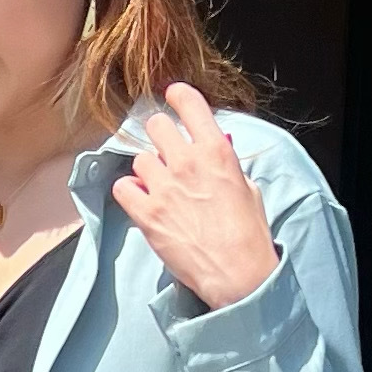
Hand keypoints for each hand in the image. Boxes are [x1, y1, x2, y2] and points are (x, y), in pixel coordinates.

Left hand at [112, 81, 279, 311]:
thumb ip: (225, 166)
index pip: (189, 104)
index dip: (178, 96)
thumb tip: (212, 155)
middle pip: (156, 126)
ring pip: (140, 158)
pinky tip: (141, 200)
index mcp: (216, 151)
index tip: (172, 96)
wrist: (238, 275)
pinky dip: (129, 192)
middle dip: (160, 136)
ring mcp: (163, 188)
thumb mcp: (247, 189)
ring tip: (158, 187)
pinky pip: (123, 187)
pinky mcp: (147, 214)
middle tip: (166, 152)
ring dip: (147, 169)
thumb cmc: (249, 236)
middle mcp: (187, 162)